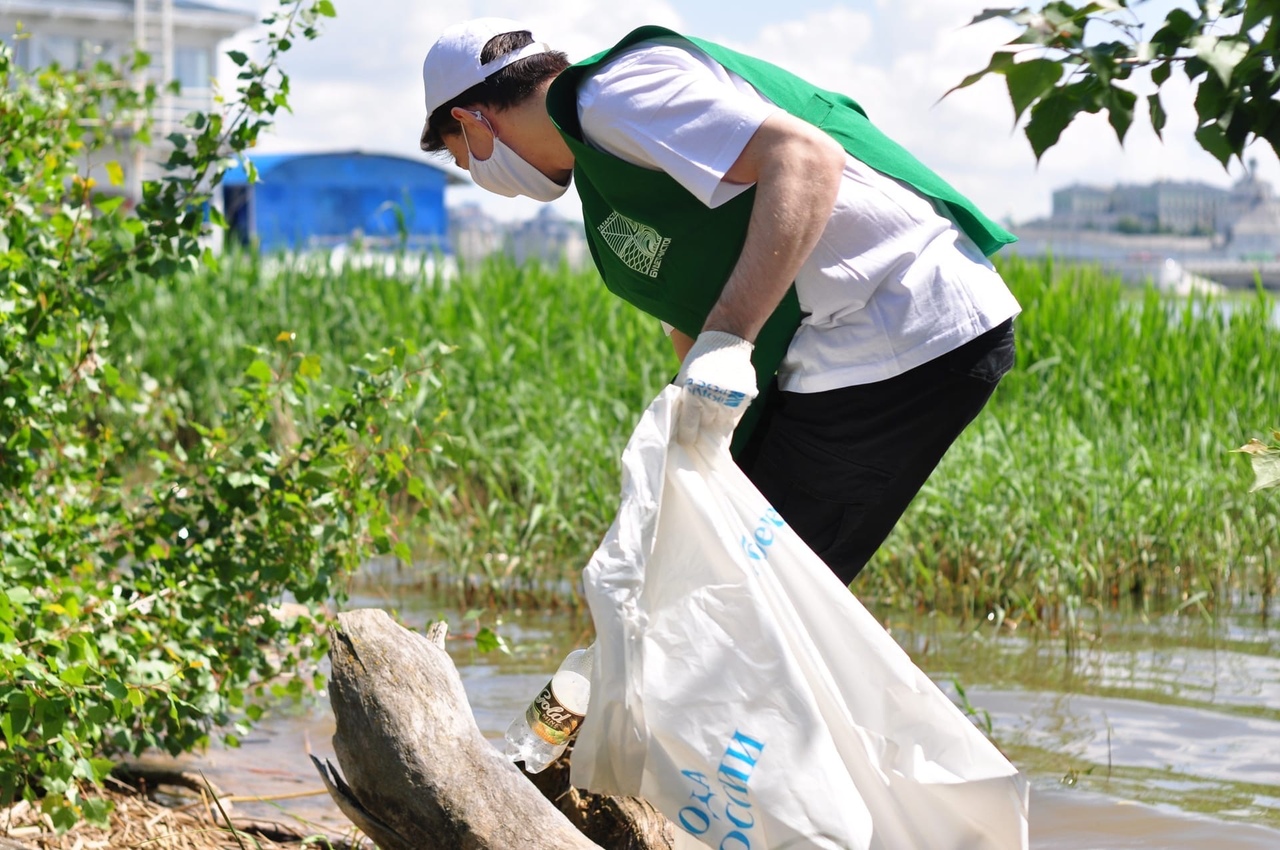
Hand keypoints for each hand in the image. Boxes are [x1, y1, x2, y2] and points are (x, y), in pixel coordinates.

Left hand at [675, 331, 756, 446]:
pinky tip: (726, 401)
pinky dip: (730, 413)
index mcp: (693, 393)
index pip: (689, 427)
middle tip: (701, 423)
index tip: (686, 441)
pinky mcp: (744, 396)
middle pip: (706, 426)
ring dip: (717, 419)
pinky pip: (735, 415)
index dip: (687, 437)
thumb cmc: (699, 360)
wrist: (725, 340)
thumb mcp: (684, 378)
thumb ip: (681, 400)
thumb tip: (675, 425)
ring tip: (714, 407)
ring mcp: (730, 398)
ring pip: (722, 423)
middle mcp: (711, 397)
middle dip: (702, 426)